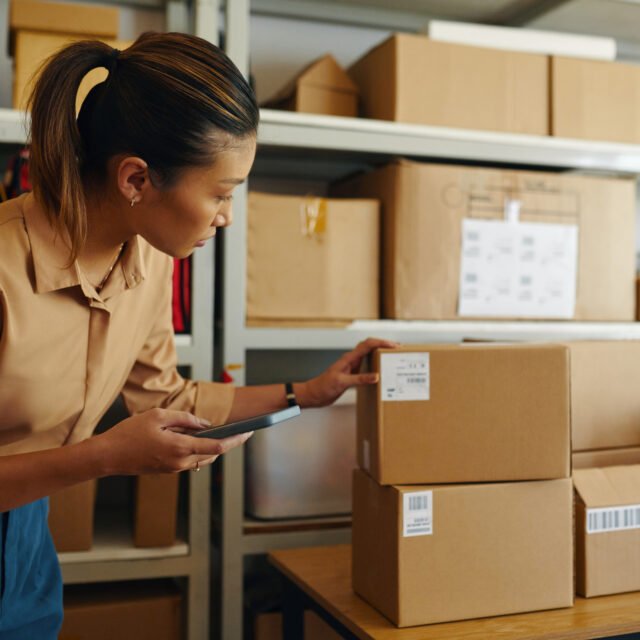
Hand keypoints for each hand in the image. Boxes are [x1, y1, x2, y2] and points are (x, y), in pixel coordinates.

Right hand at [94, 408, 251, 474]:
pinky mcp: (168, 470)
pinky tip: (198, 439)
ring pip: (202, 459)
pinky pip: (190, 461)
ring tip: (219, 432)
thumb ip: (185, 419)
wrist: (107, 456)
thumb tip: (205, 424)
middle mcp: (180, 462)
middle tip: (238, 430)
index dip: (235, 440)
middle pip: (212, 455)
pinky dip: (198, 451)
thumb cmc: (129, 433)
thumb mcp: (159, 415)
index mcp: (180, 448)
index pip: (216, 447)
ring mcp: (174, 469)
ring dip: (211, 447)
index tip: (248, 433)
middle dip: (226, 443)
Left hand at [298, 337, 399, 407]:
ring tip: (392, 359)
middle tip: (397, 349)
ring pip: (369, 356)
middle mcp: (351, 360)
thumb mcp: (342, 383)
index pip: (368, 345)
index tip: (394, 346)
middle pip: (370, 347)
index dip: (381, 343)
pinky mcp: (352, 376)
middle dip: (384, 345)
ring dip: (380, 355)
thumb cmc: (323, 386)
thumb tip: (376, 376)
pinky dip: (375, 368)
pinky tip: (381, 374)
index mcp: (349, 358)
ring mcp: (352, 367)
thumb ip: (359, 379)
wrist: (313, 395)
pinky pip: (366, 368)